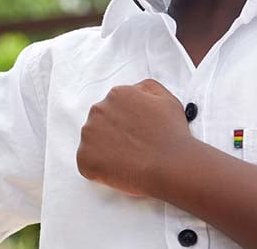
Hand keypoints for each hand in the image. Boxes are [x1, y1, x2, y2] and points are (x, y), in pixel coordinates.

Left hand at [76, 78, 192, 197]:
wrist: (171, 166)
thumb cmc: (171, 134)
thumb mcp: (167, 98)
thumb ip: (146, 88)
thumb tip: (134, 90)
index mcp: (117, 94)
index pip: (115, 106)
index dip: (127, 122)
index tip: (136, 132)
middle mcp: (98, 110)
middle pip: (101, 122)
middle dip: (114, 133)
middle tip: (132, 147)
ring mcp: (89, 134)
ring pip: (92, 141)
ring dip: (106, 149)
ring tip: (128, 158)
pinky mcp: (84, 158)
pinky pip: (88, 162)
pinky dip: (100, 167)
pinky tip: (120, 169)